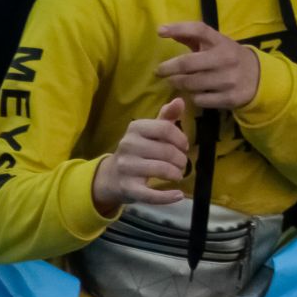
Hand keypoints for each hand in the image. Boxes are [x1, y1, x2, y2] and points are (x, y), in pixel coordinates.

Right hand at [91, 99, 189, 215]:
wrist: (112, 176)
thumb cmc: (138, 150)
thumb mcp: (150, 132)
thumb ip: (166, 117)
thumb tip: (180, 100)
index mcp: (135, 128)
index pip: (166, 129)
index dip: (181, 139)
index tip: (184, 146)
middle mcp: (128, 145)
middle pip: (166, 151)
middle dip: (181, 159)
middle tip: (182, 163)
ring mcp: (126, 167)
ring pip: (161, 169)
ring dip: (176, 173)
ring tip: (177, 174)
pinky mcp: (128, 188)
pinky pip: (150, 194)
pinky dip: (166, 196)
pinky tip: (178, 195)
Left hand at [156, 22, 260, 109]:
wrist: (258, 78)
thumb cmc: (228, 57)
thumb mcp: (215, 43)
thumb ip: (191, 36)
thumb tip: (163, 30)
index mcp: (221, 42)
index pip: (199, 30)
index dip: (179, 28)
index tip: (160, 31)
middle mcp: (226, 59)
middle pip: (187, 63)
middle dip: (168, 68)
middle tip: (160, 71)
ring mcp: (228, 80)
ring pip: (190, 84)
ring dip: (179, 83)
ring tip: (176, 82)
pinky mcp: (229, 98)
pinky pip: (199, 100)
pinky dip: (193, 97)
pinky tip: (196, 93)